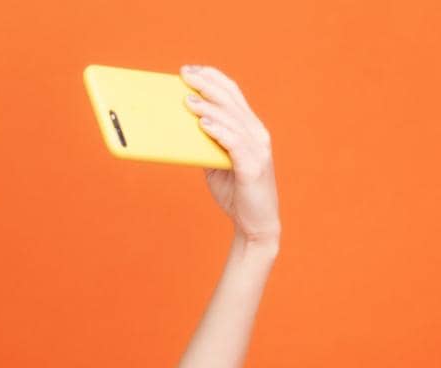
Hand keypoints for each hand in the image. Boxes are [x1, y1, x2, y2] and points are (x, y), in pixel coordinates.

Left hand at [180, 64, 280, 244]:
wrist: (255, 224)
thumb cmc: (235, 192)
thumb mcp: (215, 163)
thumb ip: (206, 144)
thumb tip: (182, 128)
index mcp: (249, 129)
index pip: (233, 95)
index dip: (213, 79)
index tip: (191, 70)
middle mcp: (256, 133)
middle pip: (231, 101)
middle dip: (207, 85)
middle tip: (184, 75)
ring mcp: (257, 149)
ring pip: (232, 120)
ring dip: (208, 108)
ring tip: (188, 100)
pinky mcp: (252, 167)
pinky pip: (234, 144)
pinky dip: (219, 132)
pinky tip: (203, 125)